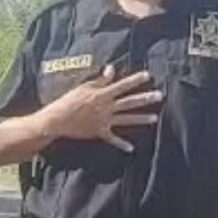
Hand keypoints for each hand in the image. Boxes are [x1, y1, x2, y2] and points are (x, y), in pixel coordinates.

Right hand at [45, 66, 162, 152]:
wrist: (57, 119)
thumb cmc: (68, 101)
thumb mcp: (84, 87)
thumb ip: (100, 80)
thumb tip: (112, 68)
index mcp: (102, 94)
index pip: (122, 85)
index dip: (135, 80)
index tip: (148, 76)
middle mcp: (106, 107)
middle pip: (129, 102)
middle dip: (145, 98)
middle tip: (160, 96)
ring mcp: (104, 120)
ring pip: (126, 119)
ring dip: (141, 119)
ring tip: (155, 118)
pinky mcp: (99, 132)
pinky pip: (112, 139)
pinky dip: (121, 144)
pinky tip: (131, 149)